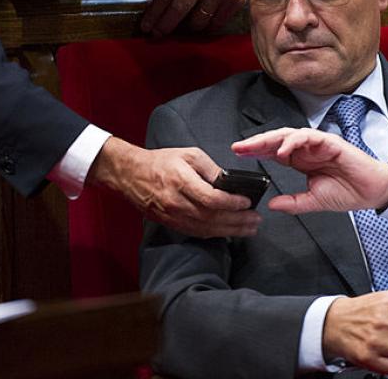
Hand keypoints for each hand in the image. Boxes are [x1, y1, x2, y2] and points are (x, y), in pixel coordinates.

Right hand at [90, 137, 260, 237]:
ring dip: (231, 231)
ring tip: (249, 229)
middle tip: (256, 219)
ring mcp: (173, 216)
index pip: (212, 199)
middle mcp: (177, 203)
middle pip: (212, 218)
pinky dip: (216, 233)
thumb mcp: (189, 154)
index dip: (232, 203)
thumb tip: (229, 182)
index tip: (247, 202)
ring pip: (206, 229)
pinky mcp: (171, 224)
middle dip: (238, 221)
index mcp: (181, 182)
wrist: (131, 174)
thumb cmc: (161, 161)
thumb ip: (210, 168)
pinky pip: (197, 233)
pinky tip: (229, 232)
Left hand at [140, 0, 243, 35]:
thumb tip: (162, 6)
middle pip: (178, 9)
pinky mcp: (234, 0)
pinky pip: (215, 24)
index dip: (154, 12)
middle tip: (157, 34)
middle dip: (165, 25)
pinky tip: (204, 25)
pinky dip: (208, 27)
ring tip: (186, 27)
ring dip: (189, 27)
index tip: (147, 24)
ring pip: (197, 20)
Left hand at [232, 127, 387, 213]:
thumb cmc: (348, 192)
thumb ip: (293, 202)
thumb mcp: (314, 201)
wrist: (372, 192)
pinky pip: (308, 137)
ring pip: (289, 134)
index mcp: (302, 161)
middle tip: (238, 148)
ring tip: (255, 147)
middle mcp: (307, 149)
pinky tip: (282, 151)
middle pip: (277, 140)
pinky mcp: (330, 142)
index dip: (256, 152)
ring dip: (271, 139)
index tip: (238, 155)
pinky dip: (293, 141)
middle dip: (256, 143)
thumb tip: (272, 205)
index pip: (274, 152)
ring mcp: (318, 144)